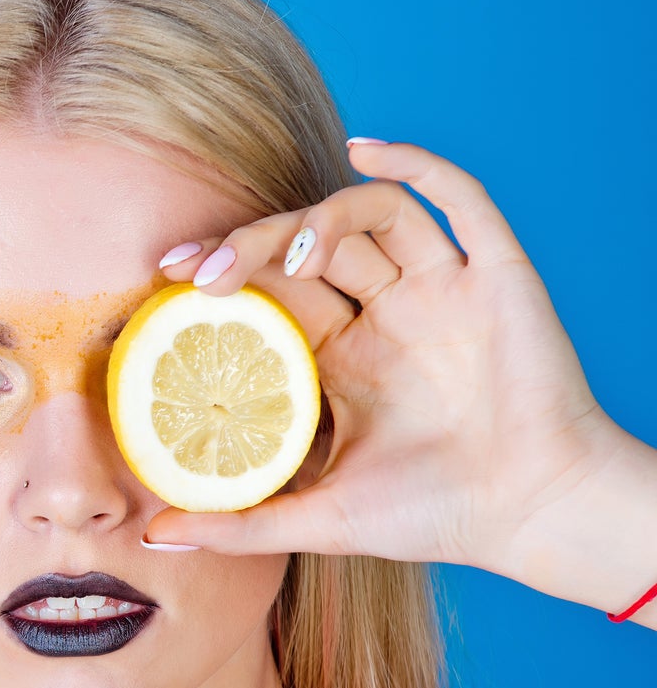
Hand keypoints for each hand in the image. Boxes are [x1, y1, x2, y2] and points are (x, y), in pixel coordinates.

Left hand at [145, 139, 652, 607]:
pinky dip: (417, 163)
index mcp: (343, 360)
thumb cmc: (435, 516)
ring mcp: (441, 291)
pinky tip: (365, 151)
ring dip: (321, 219)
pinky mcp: (494, 278)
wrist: (533, 513)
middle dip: (251, 246)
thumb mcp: (318, 520)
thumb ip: (238, 524)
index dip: (224, 275)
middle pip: (310, 248)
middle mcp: (388, 316)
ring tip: (286, 255)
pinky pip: (460, 200)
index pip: (273, 293)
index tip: (169, 278)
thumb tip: (154, 535)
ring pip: (373, 216)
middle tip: (200, 270)